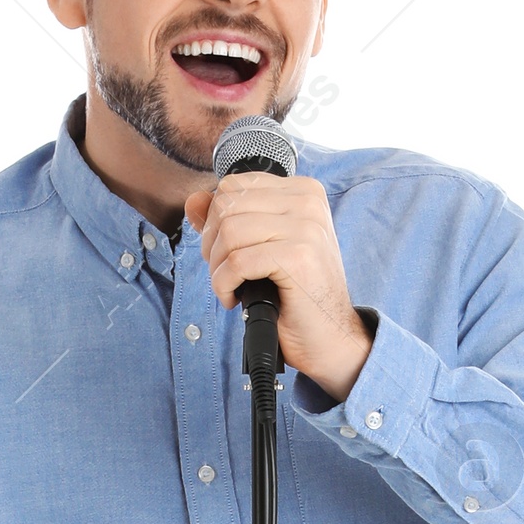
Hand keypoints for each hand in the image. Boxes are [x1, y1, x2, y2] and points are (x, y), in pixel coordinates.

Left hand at [182, 173, 374, 404]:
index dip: (215, 222)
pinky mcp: (298, 256)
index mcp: (302, 191)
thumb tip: (193, 201)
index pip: (233, 185)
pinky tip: (235, 299)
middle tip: (225, 275)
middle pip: (226, 205)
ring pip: (229, 231)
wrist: (330, 338)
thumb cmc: (296, 296)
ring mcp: (306, 227)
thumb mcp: (261, 249)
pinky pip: (237, 261)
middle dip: (212, 245)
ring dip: (217, 268)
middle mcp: (307, 201)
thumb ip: (228, 221)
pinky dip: (224, 284)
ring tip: (231, 288)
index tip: (227, 254)